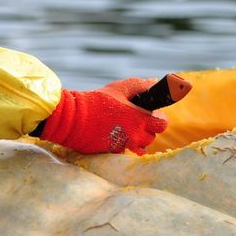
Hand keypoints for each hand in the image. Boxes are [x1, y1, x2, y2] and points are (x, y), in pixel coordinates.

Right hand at [30, 78, 167, 154]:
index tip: (152, 114)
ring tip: (127, 128)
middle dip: (148, 128)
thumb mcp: (119, 88)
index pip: (162, 124)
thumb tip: (153, 84)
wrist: (73, 119)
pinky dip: (124, 143)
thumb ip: (139, 85)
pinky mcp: (113, 152)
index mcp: (139, 119)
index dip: (159, 118)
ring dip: (138, 138)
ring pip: (141, 146)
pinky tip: (115, 133)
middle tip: (137, 119)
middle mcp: (134, 136)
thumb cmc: (96, 101)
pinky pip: (126, 150)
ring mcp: (124, 146)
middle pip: (152, 136)